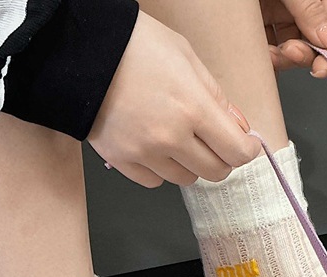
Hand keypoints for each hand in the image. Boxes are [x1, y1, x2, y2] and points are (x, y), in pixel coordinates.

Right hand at [88, 12, 260, 187]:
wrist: (80, 50)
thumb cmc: (133, 45)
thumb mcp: (186, 57)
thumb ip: (216, 96)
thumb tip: (237, 127)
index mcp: (193, 107)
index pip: (237, 151)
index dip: (246, 150)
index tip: (245, 144)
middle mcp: (171, 137)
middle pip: (215, 172)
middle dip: (221, 158)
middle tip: (213, 142)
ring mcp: (145, 153)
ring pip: (186, 179)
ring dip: (189, 163)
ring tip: (177, 138)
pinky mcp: (122, 161)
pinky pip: (154, 181)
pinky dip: (159, 169)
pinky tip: (153, 146)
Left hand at [260, 0, 326, 77]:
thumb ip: (311, 9)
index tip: (321, 69)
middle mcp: (301, 7)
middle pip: (314, 45)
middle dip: (303, 56)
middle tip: (290, 52)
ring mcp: (278, 14)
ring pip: (290, 52)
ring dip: (281, 60)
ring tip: (268, 52)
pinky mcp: (257, 23)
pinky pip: (266, 49)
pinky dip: (263, 59)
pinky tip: (257, 58)